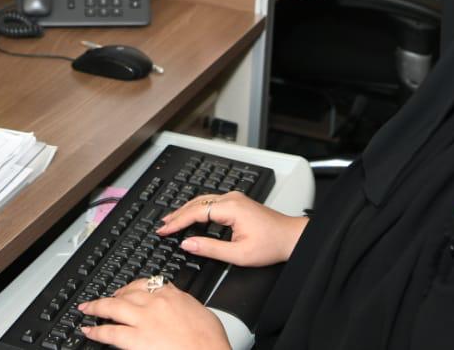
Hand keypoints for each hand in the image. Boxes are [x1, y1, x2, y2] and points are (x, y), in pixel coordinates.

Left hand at [78, 278, 229, 349]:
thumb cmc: (210, 341)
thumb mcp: (201, 312)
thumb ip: (185, 304)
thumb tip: (180, 305)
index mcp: (173, 295)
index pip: (149, 284)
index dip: (134, 287)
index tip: (129, 289)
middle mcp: (155, 303)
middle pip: (128, 292)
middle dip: (114, 294)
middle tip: (104, 297)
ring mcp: (143, 320)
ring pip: (113, 307)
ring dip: (97, 307)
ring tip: (86, 308)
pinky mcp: (135, 339)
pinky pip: (110, 332)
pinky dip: (96, 331)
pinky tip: (88, 331)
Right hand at [156, 190, 307, 266]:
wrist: (291, 238)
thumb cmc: (271, 245)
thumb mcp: (238, 254)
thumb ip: (210, 249)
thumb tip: (187, 244)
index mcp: (231, 208)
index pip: (195, 212)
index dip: (177, 222)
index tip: (163, 230)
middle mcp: (232, 198)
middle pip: (196, 203)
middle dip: (177, 214)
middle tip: (161, 225)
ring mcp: (235, 199)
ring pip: (203, 201)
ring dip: (186, 211)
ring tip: (171, 221)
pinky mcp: (237, 202)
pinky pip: (211, 202)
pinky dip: (197, 210)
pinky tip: (191, 217)